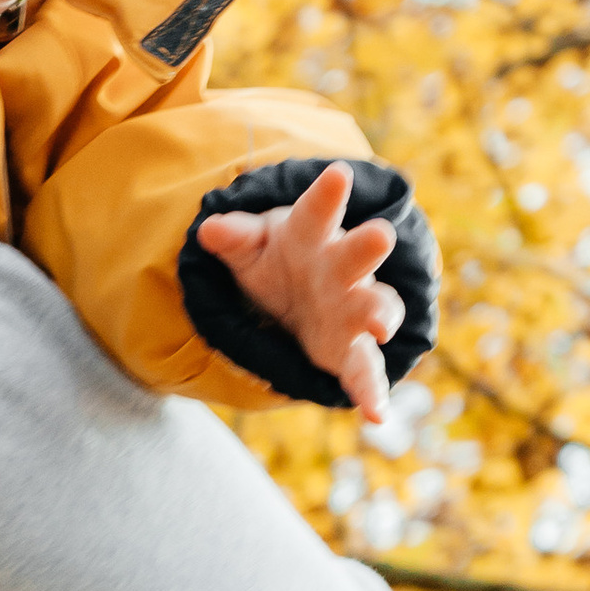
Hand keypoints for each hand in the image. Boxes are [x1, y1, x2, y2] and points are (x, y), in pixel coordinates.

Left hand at [196, 162, 402, 426]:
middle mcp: (340, 269)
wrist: (298, 295)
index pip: (316, 211)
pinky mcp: (351, 351)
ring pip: (373, 308)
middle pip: (356, 254)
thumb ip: (234, 239)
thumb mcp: (249, 248)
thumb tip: (208, 229)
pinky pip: (364, 372)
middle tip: (380, 234)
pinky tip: (377, 416)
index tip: (338, 174)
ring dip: (380, 314)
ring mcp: (352, 309)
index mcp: (312, 235)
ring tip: (381, 325)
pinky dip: (372, 394)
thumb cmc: (275, 259)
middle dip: (367, 246)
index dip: (326, 194)